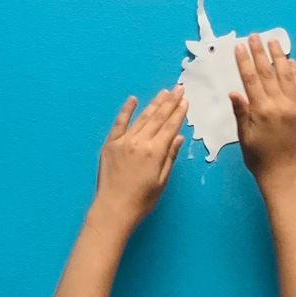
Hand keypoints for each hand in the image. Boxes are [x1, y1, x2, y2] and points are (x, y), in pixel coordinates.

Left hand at [89, 87, 187, 237]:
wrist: (114, 208)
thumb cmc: (142, 200)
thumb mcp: (161, 181)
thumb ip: (170, 157)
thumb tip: (178, 137)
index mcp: (155, 152)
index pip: (170, 127)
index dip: (178, 113)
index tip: (185, 101)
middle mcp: (140, 142)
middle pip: (158, 118)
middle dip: (170, 102)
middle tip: (178, 88)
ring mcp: (123, 141)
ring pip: (141, 118)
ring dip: (153, 104)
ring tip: (163, 92)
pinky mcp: (110, 144)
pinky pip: (119, 123)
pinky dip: (126, 110)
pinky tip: (132, 99)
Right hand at [230, 35, 295, 194]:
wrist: (285, 175)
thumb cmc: (259, 158)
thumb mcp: (244, 137)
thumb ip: (241, 113)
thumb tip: (235, 93)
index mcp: (261, 111)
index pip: (251, 79)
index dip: (244, 61)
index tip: (239, 47)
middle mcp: (280, 105)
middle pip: (268, 72)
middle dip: (259, 53)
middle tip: (254, 37)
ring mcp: (295, 107)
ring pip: (286, 75)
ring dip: (279, 57)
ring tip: (273, 42)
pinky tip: (291, 63)